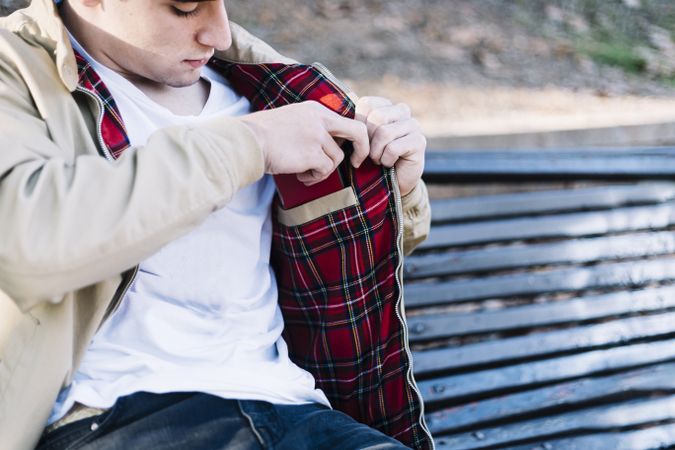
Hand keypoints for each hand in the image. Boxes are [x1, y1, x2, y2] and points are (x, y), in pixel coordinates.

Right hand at [240, 101, 369, 184]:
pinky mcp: (312, 153)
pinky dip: (315, 177)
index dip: (353, 137)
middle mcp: (319, 119)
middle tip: (356, 163)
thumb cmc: (264, 136)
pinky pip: (325, 170)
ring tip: (304, 173)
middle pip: (357, 132)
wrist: (247, 142)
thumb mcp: (292, 120)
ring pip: (336, 159)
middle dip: (362, 149)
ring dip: (322, 171)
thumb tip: (331, 144)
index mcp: (315, 109)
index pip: (346, 120)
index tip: (350, 150)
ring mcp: (317, 136)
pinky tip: (300, 177)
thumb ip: (312, 126)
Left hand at [355, 97, 425, 195]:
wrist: (393, 184)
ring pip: (384, 132)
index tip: (360, 141)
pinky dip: (386, 160)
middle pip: (377, 116)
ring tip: (378, 159)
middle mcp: (402, 111)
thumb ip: (354, 125)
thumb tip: (336, 113)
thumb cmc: (373, 159)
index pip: (367, 103)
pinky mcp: (419, 142)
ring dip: (376, 152)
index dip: (358, 124)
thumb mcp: (360, 140)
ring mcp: (413, 125)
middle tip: (369, 154)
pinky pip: (393, 148)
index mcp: (386, 106)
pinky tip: (389, 164)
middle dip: (368, 140)